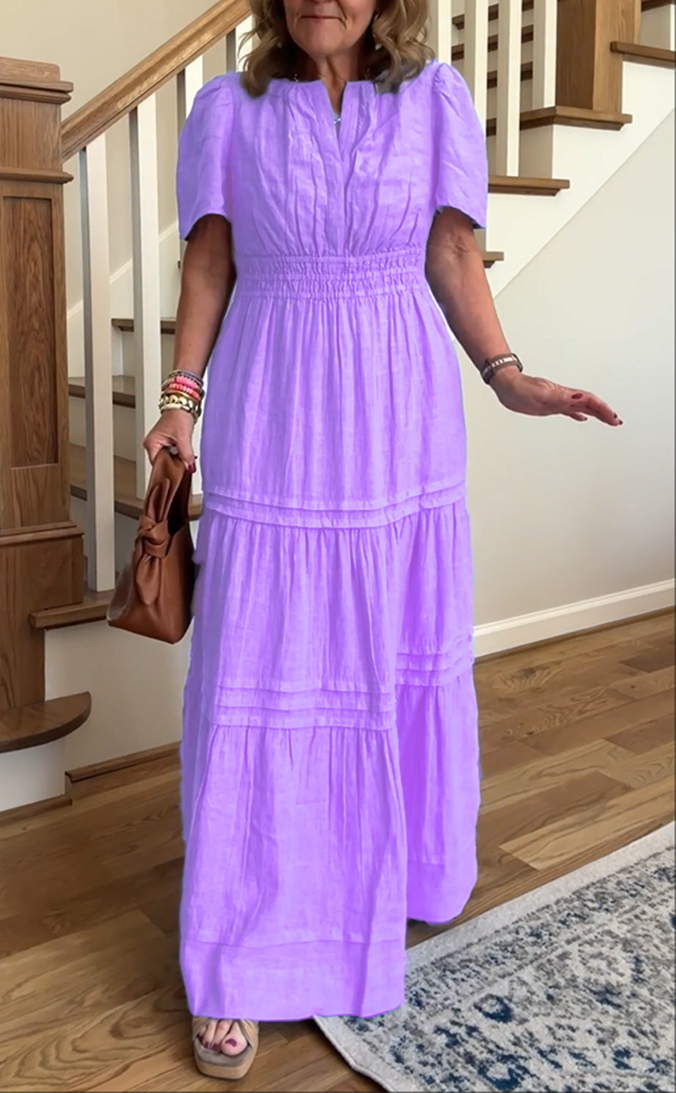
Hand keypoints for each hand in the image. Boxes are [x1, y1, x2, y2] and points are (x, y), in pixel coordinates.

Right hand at [143, 409, 196, 471]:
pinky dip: (178, 456)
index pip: (158, 466)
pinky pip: (171, 454)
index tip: (178, 474)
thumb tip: (189, 467)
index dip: (168, 470)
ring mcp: (159, 444)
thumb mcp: (183, 437)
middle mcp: (152, 444)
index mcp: (151, 444)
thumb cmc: (178, 415)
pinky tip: (184, 455)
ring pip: (168, 460)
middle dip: (174, 466)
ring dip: (177, 461)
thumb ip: (186, 455)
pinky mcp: (166, 442)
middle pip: (163, 463)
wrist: (182, 404)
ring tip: (185, 458)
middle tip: (185, 466)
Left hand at [491, 368, 622, 425]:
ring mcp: (557, 401)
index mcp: (564, 395)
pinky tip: (582, 418)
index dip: (603, 409)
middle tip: (617, 421)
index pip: (589, 401)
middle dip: (604, 413)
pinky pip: (569, 410)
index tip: (614, 418)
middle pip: (589, 404)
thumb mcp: (540, 395)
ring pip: (582, 407)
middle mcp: (563, 397)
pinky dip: (578, 414)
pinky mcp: (550, 405)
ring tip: (608, 419)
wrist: (506, 385)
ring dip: (596, 413)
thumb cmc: (520, 389)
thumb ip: (560, 397)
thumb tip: (580, 398)